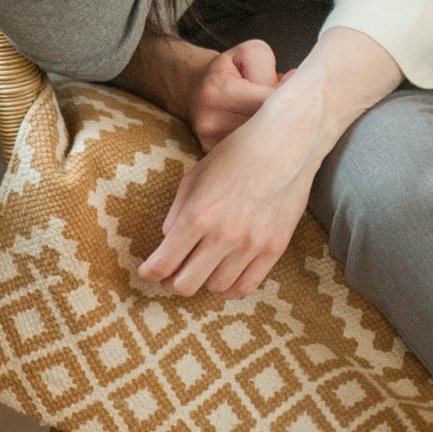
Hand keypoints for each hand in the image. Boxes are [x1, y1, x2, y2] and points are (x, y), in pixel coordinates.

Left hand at [138, 26, 404, 298]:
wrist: (286, 142)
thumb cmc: (236, 152)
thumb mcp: (197, 174)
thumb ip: (179, 210)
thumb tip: (168, 239)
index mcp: (198, 214)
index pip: (164, 262)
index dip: (150, 273)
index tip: (146, 273)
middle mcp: (223, 235)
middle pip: (186, 284)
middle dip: (171, 282)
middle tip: (169, 275)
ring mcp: (251, 245)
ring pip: (216, 288)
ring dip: (203, 281)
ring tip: (200, 269)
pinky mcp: (274, 249)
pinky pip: (247, 286)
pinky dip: (230, 288)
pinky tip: (224, 277)